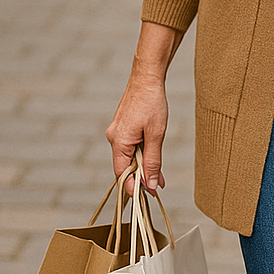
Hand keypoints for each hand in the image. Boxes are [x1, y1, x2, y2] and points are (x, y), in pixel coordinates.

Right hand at [105, 21, 181, 193]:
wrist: (147, 78)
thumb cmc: (152, 103)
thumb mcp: (156, 135)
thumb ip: (153, 161)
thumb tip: (151, 185)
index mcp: (118, 142)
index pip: (122, 174)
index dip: (134, 187)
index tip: (149, 196)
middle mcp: (113, 139)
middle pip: (125, 167)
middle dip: (141, 178)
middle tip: (159, 187)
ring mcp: (117, 133)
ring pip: (129, 158)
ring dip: (143, 167)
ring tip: (160, 177)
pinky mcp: (123, 128)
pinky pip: (130, 147)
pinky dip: (141, 155)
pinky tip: (153, 158)